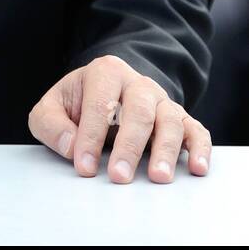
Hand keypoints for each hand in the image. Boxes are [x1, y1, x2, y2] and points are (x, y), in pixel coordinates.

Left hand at [28, 54, 211, 182]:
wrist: (106, 92)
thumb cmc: (78, 104)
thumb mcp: (52, 107)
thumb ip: (50, 123)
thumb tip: (70, 146)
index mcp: (105, 72)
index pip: (100, 104)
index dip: (90, 137)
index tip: (84, 166)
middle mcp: (138, 83)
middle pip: (138, 111)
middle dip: (128, 146)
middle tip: (119, 176)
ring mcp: (162, 100)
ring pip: (170, 121)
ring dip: (165, 150)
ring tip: (158, 177)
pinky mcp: (180, 119)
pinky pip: (196, 130)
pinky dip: (199, 148)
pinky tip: (196, 167)